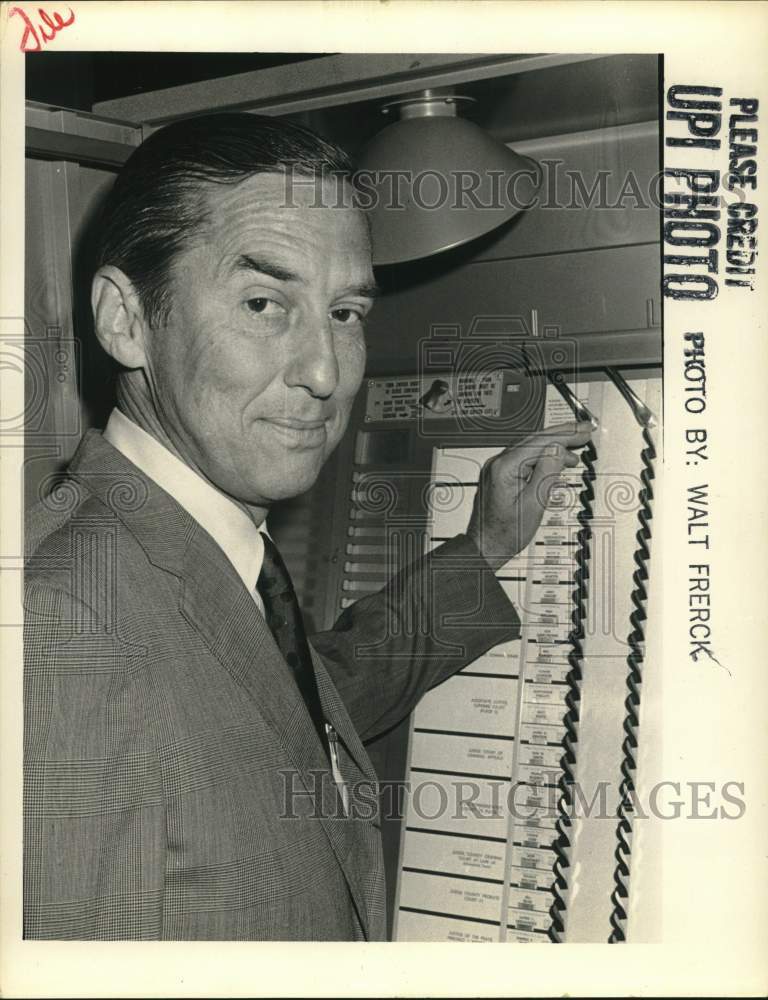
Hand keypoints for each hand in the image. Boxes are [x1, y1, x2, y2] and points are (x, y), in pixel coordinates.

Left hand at [466, 420, 593, 569]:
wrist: (486, 547)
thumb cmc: (505, 534)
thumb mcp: (533, 505)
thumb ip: (546, 474)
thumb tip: (558, 451)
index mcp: (504, 468)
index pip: (539, 442)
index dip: (565, 435)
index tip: (583, 431)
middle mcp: (497, 464)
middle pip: (534, 441)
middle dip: (561, 436)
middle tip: (584, 432)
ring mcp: (497, 469)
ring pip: (530, 449)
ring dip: (553, 449)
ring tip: (574, 454)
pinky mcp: (500, 476)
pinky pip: (524, 460)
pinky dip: (542, 459)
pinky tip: (555, 465)